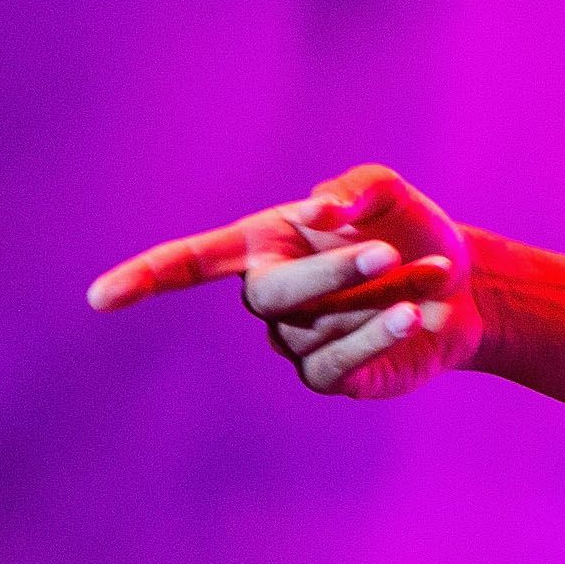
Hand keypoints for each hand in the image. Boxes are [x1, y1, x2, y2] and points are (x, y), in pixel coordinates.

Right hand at [88, 164, 484, 398]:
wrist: (463, 285)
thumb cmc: (411, 231)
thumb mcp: (391, 194)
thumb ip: (358, 187)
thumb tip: (320, 211)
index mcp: (264, 244)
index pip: (191, 262)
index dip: (147, 277)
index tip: (101, 297)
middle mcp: (269, 295)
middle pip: (271, 295)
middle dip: (333, 273)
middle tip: (389, 254)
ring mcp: (294, 341)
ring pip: (319, 324)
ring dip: (384, 295)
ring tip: (431, 273)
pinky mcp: (329, 376)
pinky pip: (338, 362)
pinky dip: (381, 334)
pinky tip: (413, 314)